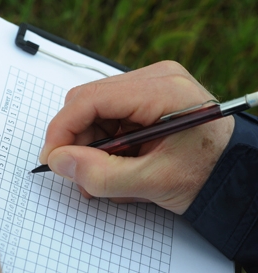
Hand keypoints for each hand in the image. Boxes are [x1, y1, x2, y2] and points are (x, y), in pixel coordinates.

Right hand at [39, 61, 233, 213]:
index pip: (90, 99)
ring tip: (102, 176)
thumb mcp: (153, 182)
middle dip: (77, 140)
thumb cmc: (206, 174)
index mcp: (160, 89)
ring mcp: (149, 87)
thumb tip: (59, 161)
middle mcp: (154, 79)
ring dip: (90, 145)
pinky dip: (103, 143)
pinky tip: (115, 164)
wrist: (232, 174)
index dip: (62, 129)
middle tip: (80, 174)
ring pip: (95, 111)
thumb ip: (101, 175)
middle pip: (88, 103)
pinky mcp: (145, 99)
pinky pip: (108, 117)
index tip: (52, 159)